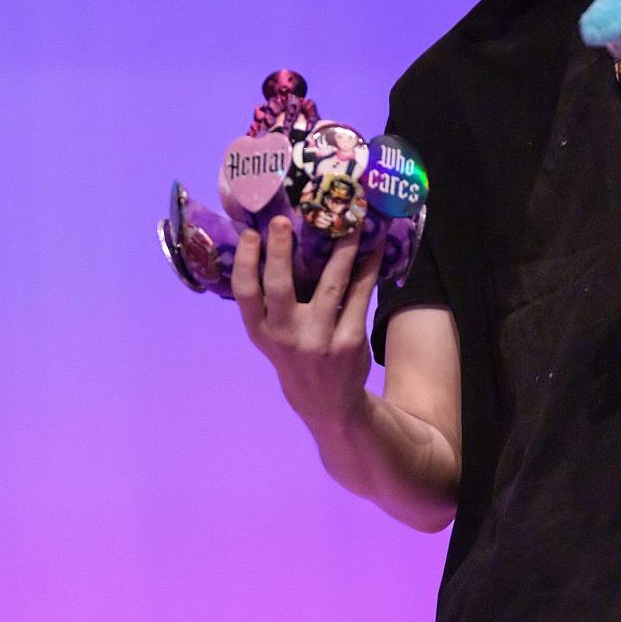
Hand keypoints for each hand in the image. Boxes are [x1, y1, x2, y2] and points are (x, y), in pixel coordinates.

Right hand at [232, 216, 381, 429]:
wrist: (327, 402)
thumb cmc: (295, 355)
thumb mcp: (273, 337)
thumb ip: (270, 303)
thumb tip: (277, 244)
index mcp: (262, 332)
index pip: (245, 294)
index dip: (245, 263)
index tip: (250, 234)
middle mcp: (286, 336)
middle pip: (279, 287)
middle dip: (281, 252)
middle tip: (284, 219)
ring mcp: (320, 339)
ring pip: (331, 285)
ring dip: (342, 250)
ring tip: (349, 223)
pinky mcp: (349, 340)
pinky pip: (360, 295)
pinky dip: (368, 268)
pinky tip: (375, 248)